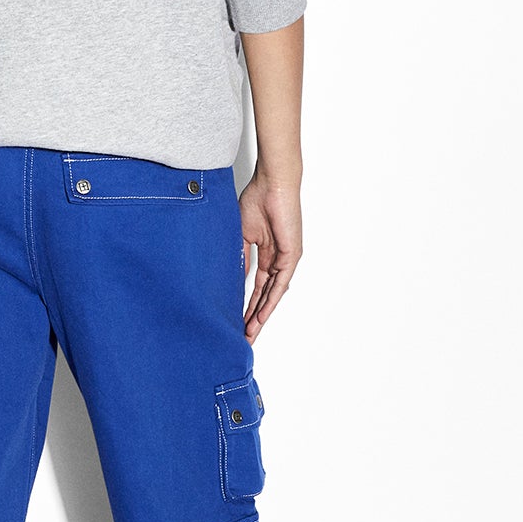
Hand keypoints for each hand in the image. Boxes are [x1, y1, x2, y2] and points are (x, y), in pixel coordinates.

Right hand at [238, 171, 301, 340]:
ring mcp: (286, 259)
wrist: (272, 184)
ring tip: (250, 333)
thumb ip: (239, 257)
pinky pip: (280, 283)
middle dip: (254, 317)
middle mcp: (278, 260)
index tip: (236, 321)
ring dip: (261, 315)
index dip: (247, 304)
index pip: (256, 286)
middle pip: (265, 295)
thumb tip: (231, 279)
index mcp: (266, 255)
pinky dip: (270, 301)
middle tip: (244, 337)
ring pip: (273, 294)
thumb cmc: (257, 200)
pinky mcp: (291, 255)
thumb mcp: (241, 235)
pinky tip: (261, 316)